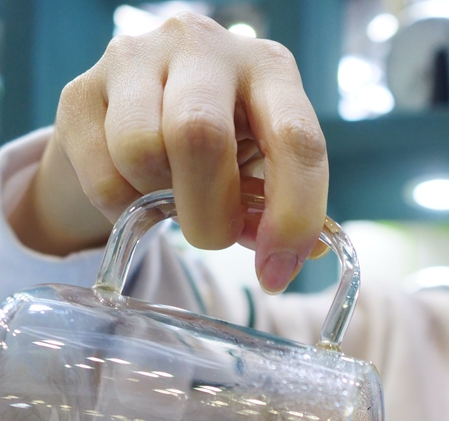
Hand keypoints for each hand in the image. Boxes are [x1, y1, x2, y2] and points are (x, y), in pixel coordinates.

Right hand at [8, 13, 328, 291]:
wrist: (141, 114)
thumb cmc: (221, 144)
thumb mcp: (263, 167)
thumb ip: (277, 210)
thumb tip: (282, 261)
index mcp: (267, 68)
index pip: (295, 139)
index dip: (292, 216)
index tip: (276, 271)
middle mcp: (202, 47)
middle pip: (200, 136)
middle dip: (210, 214)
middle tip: (214, 236)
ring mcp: (134, 59)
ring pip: (140, 152)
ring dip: (159, 203)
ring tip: (171, 197)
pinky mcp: (81, 91)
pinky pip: (102, 177)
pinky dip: (123, 209)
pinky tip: (136, 195)